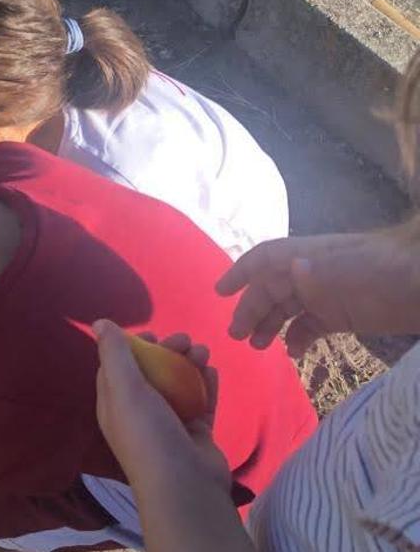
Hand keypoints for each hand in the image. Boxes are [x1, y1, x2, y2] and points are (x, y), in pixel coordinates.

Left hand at [93, 320, 228, 493]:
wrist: (186, 485)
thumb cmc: (148, 434)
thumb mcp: (124, 389)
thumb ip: (114, 354)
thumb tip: (99, 322)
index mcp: (115, 405)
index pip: (117, 368)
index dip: (132, 347)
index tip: (151, 334)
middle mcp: (139, 413)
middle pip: (152, 372)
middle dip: (167, 351)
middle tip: (184, 339)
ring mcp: (169, 423)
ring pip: (178, 384)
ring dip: (190, 363)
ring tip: (204, 351)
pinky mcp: (195, 433)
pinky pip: (201, 402)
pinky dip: (206, 384)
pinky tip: (213, 370)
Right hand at [216, 231, 419, 355]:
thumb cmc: (391, 271)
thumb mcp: (358, 270)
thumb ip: (325, 270)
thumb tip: (294, 266)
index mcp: (310, 257)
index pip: (265, 259)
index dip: (241, 272)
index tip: (220, 292)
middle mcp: (312, 274)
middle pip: (271, 289)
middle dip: (251, 309)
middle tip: (237, 336)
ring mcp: (327, 294)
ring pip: (287, 308)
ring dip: (269, 325)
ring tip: (256, 346)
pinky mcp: (342, 315)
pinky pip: (310, 325)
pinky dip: (297, 337)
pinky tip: (291, 353)